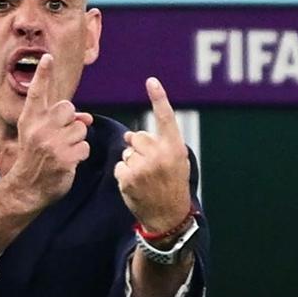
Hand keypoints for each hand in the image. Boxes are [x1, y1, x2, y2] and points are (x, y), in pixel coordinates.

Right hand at [6, 53, 92, 210]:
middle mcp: (39, 128)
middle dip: (70, 122)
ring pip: (80, 129)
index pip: (37, 92)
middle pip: (69, 109)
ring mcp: (52, 143)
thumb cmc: (37, 157)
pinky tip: (68, 161)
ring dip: (76, 140)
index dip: (43, 74)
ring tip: (62, 151)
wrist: (27, 187)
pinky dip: (80, 155)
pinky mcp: (64, 157)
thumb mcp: (41, 135)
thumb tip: (87, 117)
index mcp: (30, 119)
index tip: (48, 57)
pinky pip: (84, 147)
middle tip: (58, 138)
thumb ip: (60, 121)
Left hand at [114, 77, 190, 232]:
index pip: (166, 117)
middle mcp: (160, 154)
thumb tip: (130, 135)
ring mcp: (143, 166)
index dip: (159, 98)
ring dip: (132, 162)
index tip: (151, 81)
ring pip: (127, 152)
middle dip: (140, 148)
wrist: (169, 216)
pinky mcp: (128, 178)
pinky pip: (120, 166)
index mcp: (175, 147)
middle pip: (138, 137)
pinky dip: (124, 175)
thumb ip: (159, 144)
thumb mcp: (177, 161)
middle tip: (152, 167)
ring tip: (146, 179)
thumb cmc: (174, 185)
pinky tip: (136, 186)